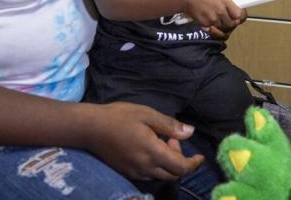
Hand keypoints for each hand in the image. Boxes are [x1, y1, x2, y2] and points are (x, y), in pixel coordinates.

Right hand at [83, 102, 204, 180]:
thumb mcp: (147, 114)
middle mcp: (145, 167)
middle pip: (173, 175)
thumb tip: (190, 132)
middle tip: (172, 138)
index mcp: (152, 152)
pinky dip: (157, 166)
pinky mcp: (127, 172)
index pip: (181, 167)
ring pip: (161, 176)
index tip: (200, 156)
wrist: (90, 128)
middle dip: (181, 160)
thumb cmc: (119, 117)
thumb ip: (170, 126)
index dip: (194, 164)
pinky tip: (150, 149)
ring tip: (161, 141)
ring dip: (169, 164)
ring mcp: (135, 172)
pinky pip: (149, 175)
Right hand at [183, 0, 244, 29]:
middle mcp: (221, 10)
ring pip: (223, 28)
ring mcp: (213, 18)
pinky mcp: (206, 25)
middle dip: (231, 21)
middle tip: (227, 16)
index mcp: (226, 0)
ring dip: (221, 24)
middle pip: (233, 23)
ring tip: (216, 15)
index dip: (241, 15)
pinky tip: (208, 17)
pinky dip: (212, 26)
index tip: (240, 15)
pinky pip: (213, 29)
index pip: (240, 14)